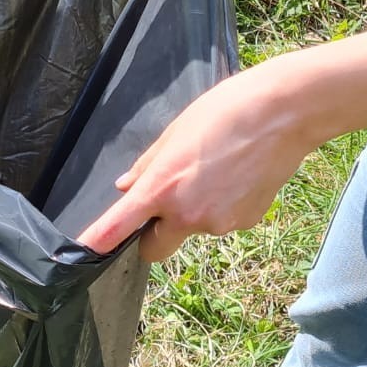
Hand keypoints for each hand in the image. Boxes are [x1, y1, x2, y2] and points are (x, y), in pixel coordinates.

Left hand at [77, 59, 313, 260]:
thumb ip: (145, 166)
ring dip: (191, 214)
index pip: (119, 226)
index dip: (99, 242)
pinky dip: (220, 208)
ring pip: (191, 231)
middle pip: (156, 248)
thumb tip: (124, 188)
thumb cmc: (221, 113)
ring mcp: (218, 223)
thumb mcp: (172, 134)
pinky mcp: (246, 222)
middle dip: (152, 235)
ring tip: (211, 172)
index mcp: (161, 188)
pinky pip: (220, 222)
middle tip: (161, 205)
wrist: (282, 114)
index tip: (83, 253)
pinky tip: (234, 177)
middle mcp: (187, 214)